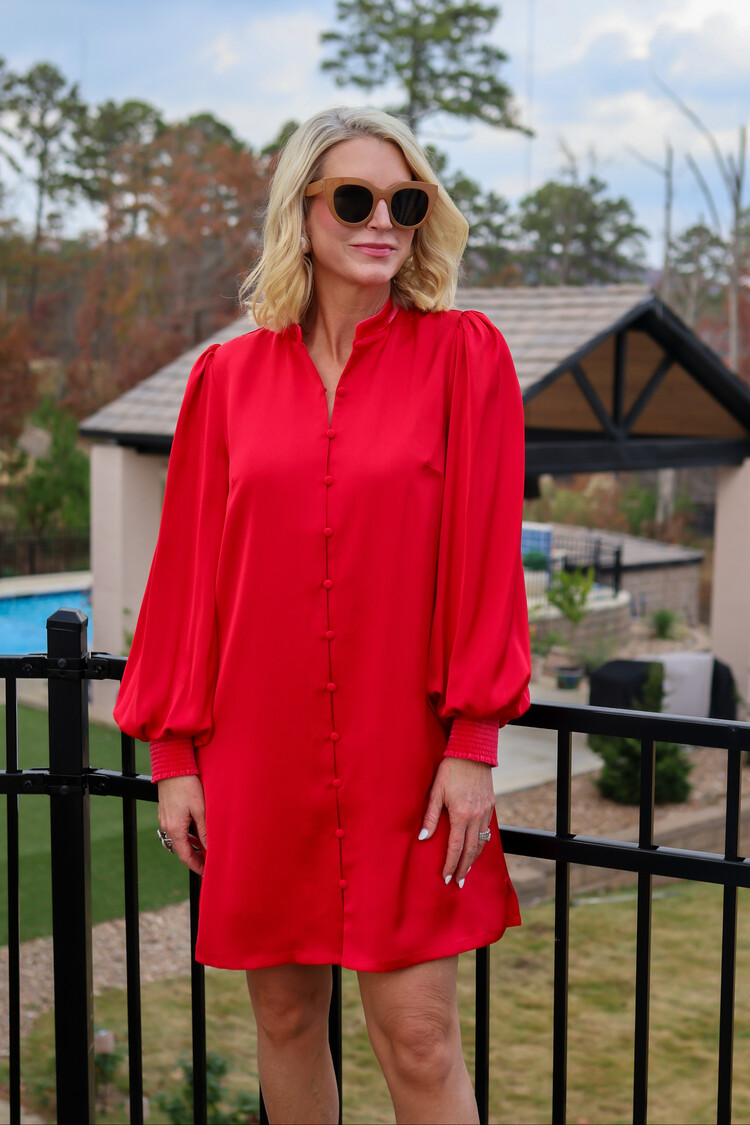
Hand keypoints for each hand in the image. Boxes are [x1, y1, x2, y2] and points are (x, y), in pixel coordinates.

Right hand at [157, 775, 206, 874]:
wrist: (172, 766)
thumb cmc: (187, 785)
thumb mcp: (200, 809)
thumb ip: (204, 830)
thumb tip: (209, 848)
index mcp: (175, 828)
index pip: (185, 855)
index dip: (196, 865)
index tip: (206, 872)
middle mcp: (167, 826)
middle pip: (181, 848)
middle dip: (195, 856)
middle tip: (208, 861)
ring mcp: (165, 818)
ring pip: (179, 838)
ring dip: (191, 844)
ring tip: (206, 846)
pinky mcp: (166, 811)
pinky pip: (176, 828)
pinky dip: (187, 833)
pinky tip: (197, 829)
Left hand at [418, 757, 494, 886]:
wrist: (472, 752)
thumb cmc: (450, 770)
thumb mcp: (436, 791)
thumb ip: (430, 816)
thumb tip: (423, 839)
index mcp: (461, 814)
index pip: (455, 847)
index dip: (451, 864)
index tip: (446, 877)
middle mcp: (476, 816)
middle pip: (471, 850)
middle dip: (463, 868)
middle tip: (457, 882)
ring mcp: (485, 812)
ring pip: (481, 843)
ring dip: (473, 859)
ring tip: (466, 871)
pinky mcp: (491, 806)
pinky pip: (487, 831)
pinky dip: (481, 844)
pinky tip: (476, 849)